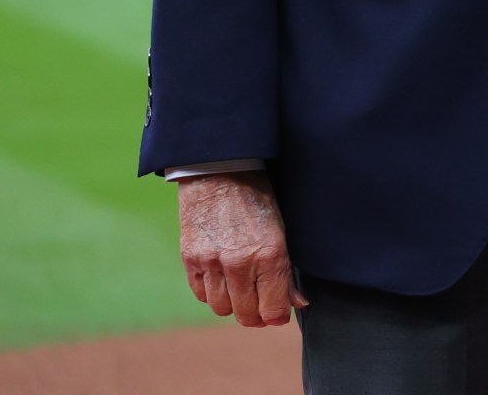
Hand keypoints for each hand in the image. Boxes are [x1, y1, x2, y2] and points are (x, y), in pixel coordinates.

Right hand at [178, 170, 306, 327]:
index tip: (278, 313)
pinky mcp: (190, 259)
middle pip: (246, 314)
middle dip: (256, 315)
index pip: (272, 309)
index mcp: (270, 254)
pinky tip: (222, 279)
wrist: (220, 171)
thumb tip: (297, 303)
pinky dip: (212, 293)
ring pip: (222, 308)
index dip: (277, 316)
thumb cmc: (258, 198)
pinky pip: (201, 294)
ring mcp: (212, 262)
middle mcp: (240, 262)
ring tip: (241, 289)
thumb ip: (287, 270)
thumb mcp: (282, 229)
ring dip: (233, 304)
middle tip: (261, 305)